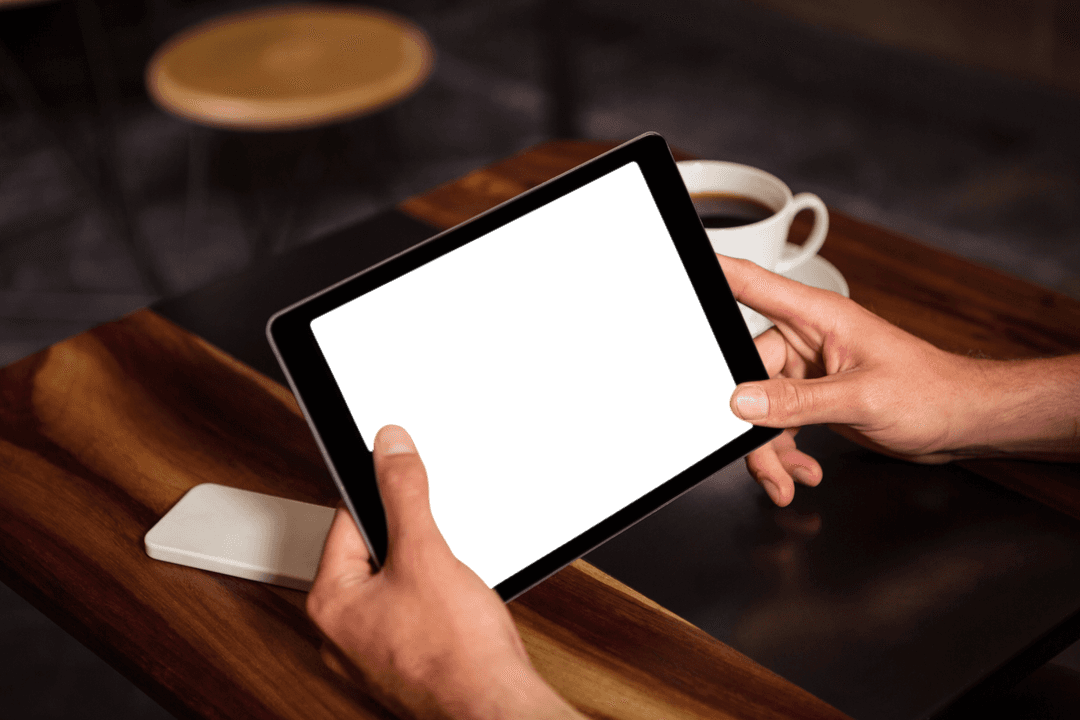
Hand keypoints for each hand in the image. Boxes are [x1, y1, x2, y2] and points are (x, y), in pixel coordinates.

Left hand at [307, 424, 582, 719]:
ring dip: (427, 571)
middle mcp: (342, 633)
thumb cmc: (456, 655)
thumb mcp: (427, 553)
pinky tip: (459, 606)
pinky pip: (414, 613)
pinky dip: (437, 601)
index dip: (383, 497)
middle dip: (411, 539)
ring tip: (452, 582)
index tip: (405, 480)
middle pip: (373, 552)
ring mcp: (374, 653)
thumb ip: (403, 493)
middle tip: (437, 545)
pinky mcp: (405, 664)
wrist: (495, 710)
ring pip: (398, 584)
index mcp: (330, 602)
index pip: (346, 520)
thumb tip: (389, 447)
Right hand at [718, 255, 986, 505]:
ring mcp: (808, 371)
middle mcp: (807, 341)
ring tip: (786, 481)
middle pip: (747, 373)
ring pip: (759, 408)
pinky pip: (778, 424)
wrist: (962, 421)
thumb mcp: (862, 399)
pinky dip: (785, 453)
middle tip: (758, 459)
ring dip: (767, 450)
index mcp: (817, 318)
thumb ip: (799, 401)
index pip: (753, 286)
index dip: (716, 273)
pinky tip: (802, 472)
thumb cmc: (932, 392)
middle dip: (749, 424)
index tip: (679, 264)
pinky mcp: (813, 399)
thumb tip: (741, 402)